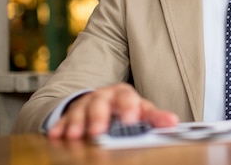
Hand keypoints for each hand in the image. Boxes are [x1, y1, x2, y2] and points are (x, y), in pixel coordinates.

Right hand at [47, 83, 178, 139]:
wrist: (102, 104)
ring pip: (80, 111)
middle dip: (99, 116)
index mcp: (123, 94)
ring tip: (76, 136)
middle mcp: (104, 96)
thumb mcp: (141, 111)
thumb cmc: (125, 110)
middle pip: (100, 102)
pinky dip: (60, 128)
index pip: (127, 98)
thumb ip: (155, 117)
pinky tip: (57, 136)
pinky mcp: (70, 115)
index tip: (130, 120)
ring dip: (78, 124)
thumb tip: (173, 122)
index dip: (129, 108)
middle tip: (99, 131)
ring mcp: (85, 104)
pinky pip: (63, 120)